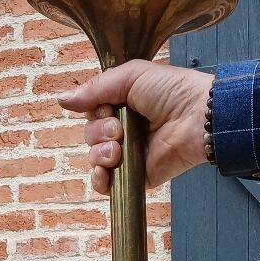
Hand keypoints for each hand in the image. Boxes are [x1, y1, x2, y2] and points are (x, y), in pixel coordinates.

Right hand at [57, 61, 211, 195]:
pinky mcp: (136, 176)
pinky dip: (100, 179)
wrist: (197, 118)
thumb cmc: (170, 91)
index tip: (108, 108)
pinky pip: (107, 184)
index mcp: (122, 106)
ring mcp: (129, 155)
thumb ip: (94, 89)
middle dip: (99, 132)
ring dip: (100, 153)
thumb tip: (62, 100)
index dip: (94, 112)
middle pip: (90, 136)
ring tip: (118, 148)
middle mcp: (124, 130)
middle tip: (120, 128)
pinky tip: (106, 170)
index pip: (91, 113)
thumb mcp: (130, 76)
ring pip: (95, 158)